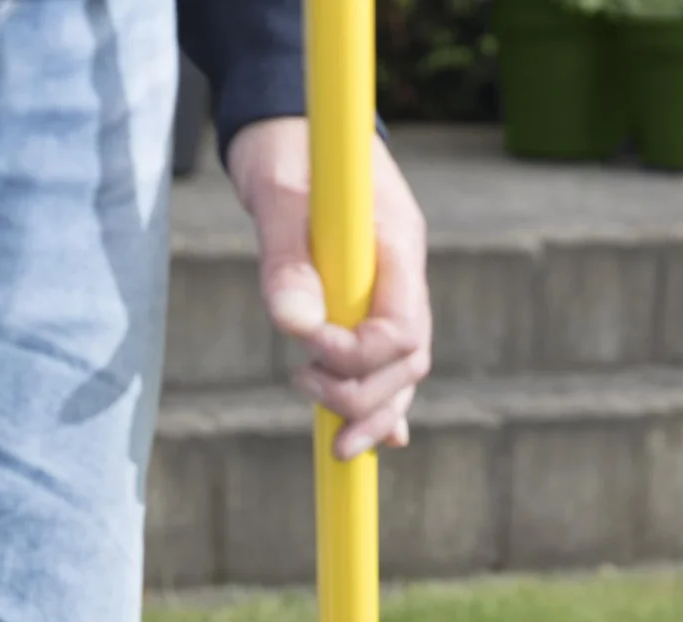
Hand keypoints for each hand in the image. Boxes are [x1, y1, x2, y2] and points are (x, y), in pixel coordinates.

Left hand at [226, 117, 430, 458]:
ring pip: (402, 374)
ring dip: (370, 412)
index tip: (307, 353)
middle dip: (362, 397)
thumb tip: (296, 327)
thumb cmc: (284, 148)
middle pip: (408, 364)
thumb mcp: (275, 194)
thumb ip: (287, 260)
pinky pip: (388, 365)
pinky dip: (381, 405)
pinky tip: (373, 439)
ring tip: (332, 439)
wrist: (290, 122)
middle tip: (301, 387)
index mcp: (395, 245)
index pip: (403, 332)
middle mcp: (404, 275)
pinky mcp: (372, 302)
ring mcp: (393, 291)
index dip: (357, 359)